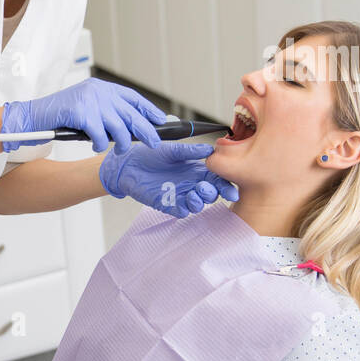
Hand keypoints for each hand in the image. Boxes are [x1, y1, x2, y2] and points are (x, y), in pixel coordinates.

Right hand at [1, 78, 165, 154]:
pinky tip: (95, 147)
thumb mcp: (86, 109)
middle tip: (154, 142)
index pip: (132, 97)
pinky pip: (99, 134)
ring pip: (118, 126)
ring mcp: (89, 101)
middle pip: (130, 112)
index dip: (148, 109)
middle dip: (145, 129)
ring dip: (121, 142)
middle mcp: (98, 91)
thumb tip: (130, 128)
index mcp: (101, 88)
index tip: (161, 120)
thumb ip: (105, 113)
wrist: (32, 117)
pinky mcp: (80, 112)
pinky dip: (99, 144)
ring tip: (119, 150)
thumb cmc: (59, 117)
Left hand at [99, 141, 239, 217]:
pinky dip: (187, 208)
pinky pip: (181, 211)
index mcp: (196, 170)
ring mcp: (179, 195)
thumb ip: (190, 151)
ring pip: (198, 204)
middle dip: (214, 193)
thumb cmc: (150, 154)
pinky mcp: (166, 204)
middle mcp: (190, 184)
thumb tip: (210, 150)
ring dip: (201, 201)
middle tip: (206, 186)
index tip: (231, 190)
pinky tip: (186, 200)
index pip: (216, 179)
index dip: (225, 185)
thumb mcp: (172, 149)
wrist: (128, 163)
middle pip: (210, 193)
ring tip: (196, 191)